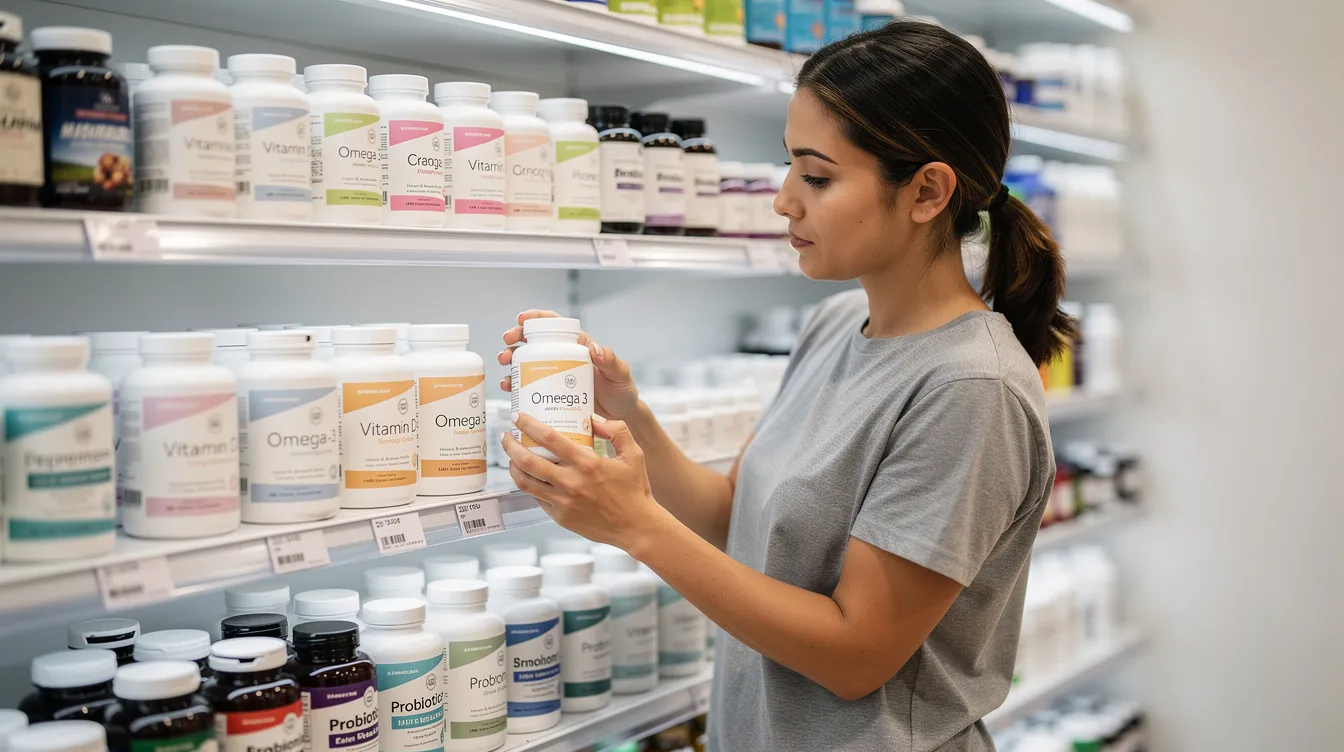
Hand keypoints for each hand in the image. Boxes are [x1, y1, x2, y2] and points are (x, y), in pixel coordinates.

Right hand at [498, 309, 640, 419]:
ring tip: (505, 372)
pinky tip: (510, 389)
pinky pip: (529, 384)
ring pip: (526, 362)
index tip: (521, 319)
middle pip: (532, 342)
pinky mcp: (551, 391)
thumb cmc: (621, 389)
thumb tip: (595, 347)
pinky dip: (516, 385)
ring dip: (511, 363)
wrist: (619, 414)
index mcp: (577, 344)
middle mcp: (562, 356)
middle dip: (514, 340)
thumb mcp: (619, 372)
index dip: (535, 317)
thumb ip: (610, 360)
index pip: (553, 323)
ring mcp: (555, 373)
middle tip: (506, 347)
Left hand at [502, 412, 666, 549]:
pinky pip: (537, 498)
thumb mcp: (633, 454)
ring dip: (513, 467)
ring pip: (525, 482)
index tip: (517, 417)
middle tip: (506, 436)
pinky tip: (530, 476)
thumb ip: (617, 430)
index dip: (529, 425)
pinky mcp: (560, 517)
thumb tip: (594, 419)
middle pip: (528, 461)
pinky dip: (529, 485)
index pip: (549, 439)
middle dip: (511, 446)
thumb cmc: (635, 489)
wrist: (636, 527)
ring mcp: (563, 502)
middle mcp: (572, 482)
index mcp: (588, 463)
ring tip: (512, 457)